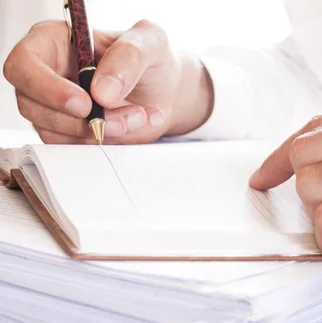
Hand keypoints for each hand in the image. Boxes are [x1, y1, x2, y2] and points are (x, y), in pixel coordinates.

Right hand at [3, 20, 212, 143]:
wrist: (164, 91)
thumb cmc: (151, 60)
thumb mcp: (150, 42)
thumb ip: (129, 57)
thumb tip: (101, 91)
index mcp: (53, 41)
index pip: (23, 64)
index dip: (47, 88)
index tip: (84, 104)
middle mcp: (45, 75)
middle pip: (32, 105)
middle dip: (81, 120)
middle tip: (124, 118)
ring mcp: (53, 107)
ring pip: (55, 132)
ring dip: (100, 133)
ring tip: (139, 117)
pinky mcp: (68, 133)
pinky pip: (75, 147)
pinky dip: (107, 143)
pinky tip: (135, 126)